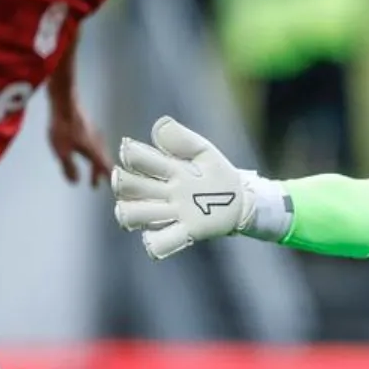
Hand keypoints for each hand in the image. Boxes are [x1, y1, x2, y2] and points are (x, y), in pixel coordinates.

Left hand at [48, 100, 111, 186]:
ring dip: (97, 162)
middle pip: (103, 160)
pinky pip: (95, 143)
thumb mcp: (62, 152)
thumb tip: (74, 181)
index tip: (105, 187)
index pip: (104, 168)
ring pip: (99, 151)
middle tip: (96, 182)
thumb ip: (69, 168)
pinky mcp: (88, 127)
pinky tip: (87, 149)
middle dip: (100, 172)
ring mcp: (94, 134)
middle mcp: (98, 143)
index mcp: (94, 151)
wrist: (65, 103)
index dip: (105, 178)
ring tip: (93, 168)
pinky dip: (93, 152)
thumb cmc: (63, 128)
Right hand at [111, 117, 255, 259]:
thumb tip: (159, 125)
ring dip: (134, 211)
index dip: (131, 154)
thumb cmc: (219, 175)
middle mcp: (161, 192)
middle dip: (125, 183)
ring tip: (159, 207)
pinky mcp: (186, 232)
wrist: (244, 200)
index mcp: (165, 169)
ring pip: (132, 215)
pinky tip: (177, 228)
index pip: (134, 159)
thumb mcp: (205, 153)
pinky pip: (158, 243)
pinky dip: (157, 242)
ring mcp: (171, 214)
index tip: (135, 151)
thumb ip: (183, 140)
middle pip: (124, 188)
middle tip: (144, 183)